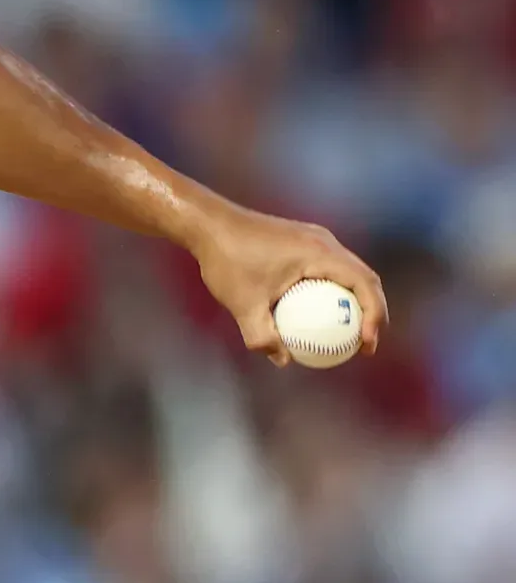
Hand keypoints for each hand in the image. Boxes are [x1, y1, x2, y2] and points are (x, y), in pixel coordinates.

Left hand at [187, 204, 386, 366]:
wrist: (207, 222)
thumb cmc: (226, 259)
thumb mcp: (242, 304)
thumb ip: (262, 336)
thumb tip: (283, 359)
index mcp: (319, 252)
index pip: (365, 283)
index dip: (376, 315)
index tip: (366, 345)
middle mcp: (323, 241)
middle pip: (364, 277)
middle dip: (372, 311)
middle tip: (365, 344)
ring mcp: (313, 237)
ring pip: (348, 271)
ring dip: (354, 300)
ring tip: (348, 332)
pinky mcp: (300, 239)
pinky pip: (328, 267)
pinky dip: (333, 289)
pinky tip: (317, 313)